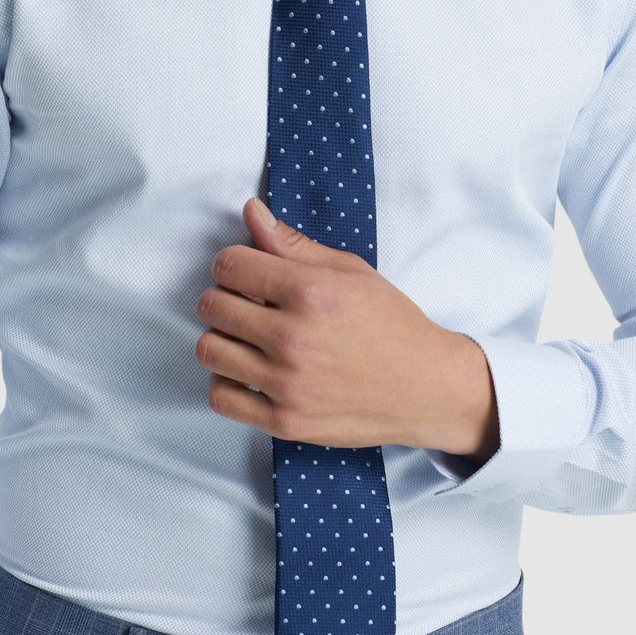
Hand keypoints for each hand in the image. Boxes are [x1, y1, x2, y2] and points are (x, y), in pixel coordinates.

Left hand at [195, 198, 498, 459]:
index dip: (233, 263)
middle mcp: (295, 338)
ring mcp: (287, 384)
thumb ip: (294, 245)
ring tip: (249, 338)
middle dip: (225, 297)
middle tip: (249, 304)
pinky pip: (220, 397)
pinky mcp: (285, 421)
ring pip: (209, 350)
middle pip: (213, 307)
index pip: (229, 266)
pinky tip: (251, 372)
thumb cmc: (392, 324)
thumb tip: (252, 213)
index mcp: (312, 292)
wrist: (426, 386)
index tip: (246, 272)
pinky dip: (227, 382)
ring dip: (223, 338)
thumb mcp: (351, 272)